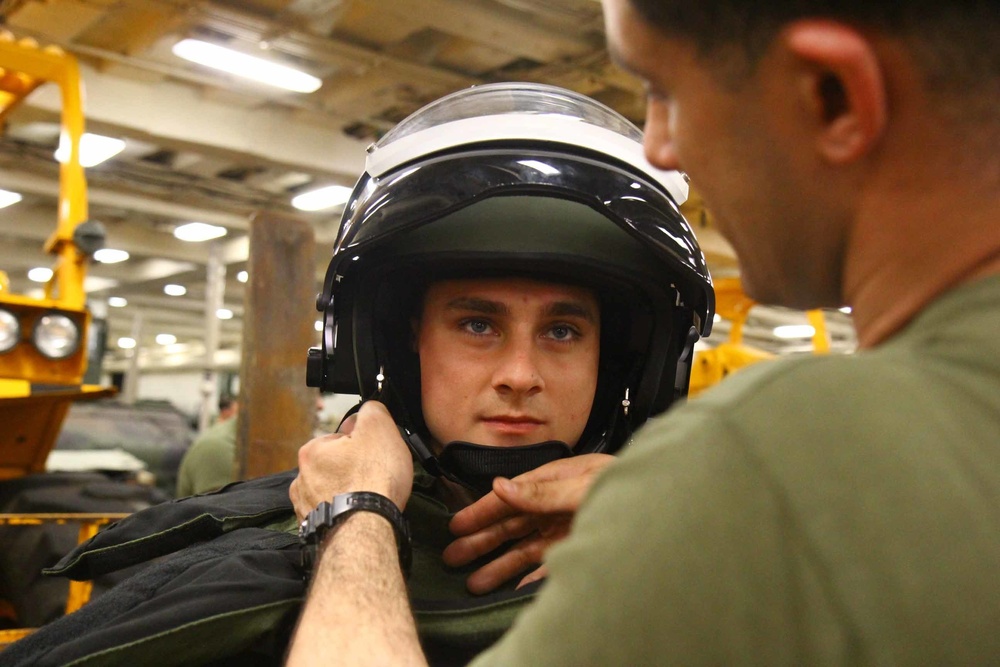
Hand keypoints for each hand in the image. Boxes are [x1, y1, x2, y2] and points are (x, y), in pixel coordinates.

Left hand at [289, 401, 413, 520]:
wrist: (366, 530)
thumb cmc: (372, 480)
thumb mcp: (379, 427)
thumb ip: (371, 410)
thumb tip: (368, 410)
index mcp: (311, 451)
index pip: (341, 438)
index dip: (363, 444)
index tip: (376, 455)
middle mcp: (300, 479)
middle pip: (335, 466)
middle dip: (353, 470)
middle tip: (375, 478)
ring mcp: (305, 508)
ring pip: (331, 492)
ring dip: (347, 493)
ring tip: (367, 500)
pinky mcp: (314, 530)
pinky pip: (331, 515)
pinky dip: (343, 514)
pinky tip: (358, 515)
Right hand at [442, 453, 614, 593]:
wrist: (669, 502)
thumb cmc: (630, 483)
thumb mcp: (583, 485)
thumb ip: (542, 491)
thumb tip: (503, 487)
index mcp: (554, 480)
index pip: (508, 497)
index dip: (480, 512)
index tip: (456, 525)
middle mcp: (557, 505)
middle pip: (511, 526)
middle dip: (481, 541)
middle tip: (452, 557)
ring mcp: (568, 527)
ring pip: (524, 549)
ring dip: (499, 565)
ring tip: (474, 581)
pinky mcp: (580, 546)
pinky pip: (549, 566)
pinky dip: (531, 578)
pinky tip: (514, 589)